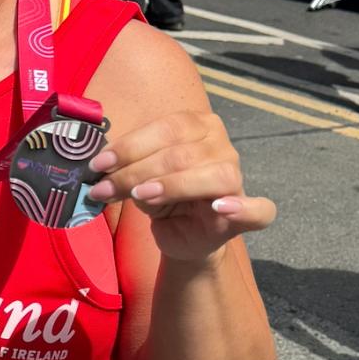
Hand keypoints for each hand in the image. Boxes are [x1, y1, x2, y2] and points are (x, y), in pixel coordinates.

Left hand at [86, 111, 274, 261]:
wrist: (181, 234)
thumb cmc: (159, 195)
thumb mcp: (138, 175)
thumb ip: (127, 165)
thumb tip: (100, 166)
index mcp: (198, 125)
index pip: (167, 128)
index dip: (131, 146)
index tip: (99, 165)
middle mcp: (222, 145)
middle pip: (181, 154)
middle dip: (137, 172)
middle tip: (104, 189)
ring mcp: (238, 177)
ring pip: (210, 175)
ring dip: (171, 186)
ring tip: (142, 196)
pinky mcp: (247, 214)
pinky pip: (259, 210)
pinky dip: (243, 208)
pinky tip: (220, 208)